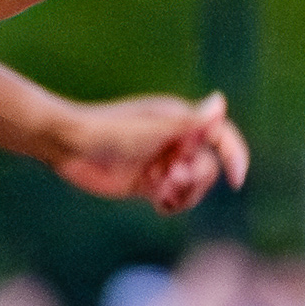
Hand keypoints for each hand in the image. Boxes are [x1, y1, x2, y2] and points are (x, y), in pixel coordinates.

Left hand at [53, 91, 250, 214]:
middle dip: (196, 179)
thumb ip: (190, 122)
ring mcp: (161, 163)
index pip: (220, 136)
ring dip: (185, 194)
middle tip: (171, 179)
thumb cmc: (109, 130)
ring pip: (192, 187)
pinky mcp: (146, 184)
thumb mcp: (154, 129)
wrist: (68, 145)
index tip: (236, 180)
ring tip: (161, 193)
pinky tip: (158, 204)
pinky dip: (172, 205)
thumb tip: (221, 101)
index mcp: (180, 121)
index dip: (234, 156)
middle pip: (207, 167)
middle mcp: (174, 141)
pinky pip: (173, 200)